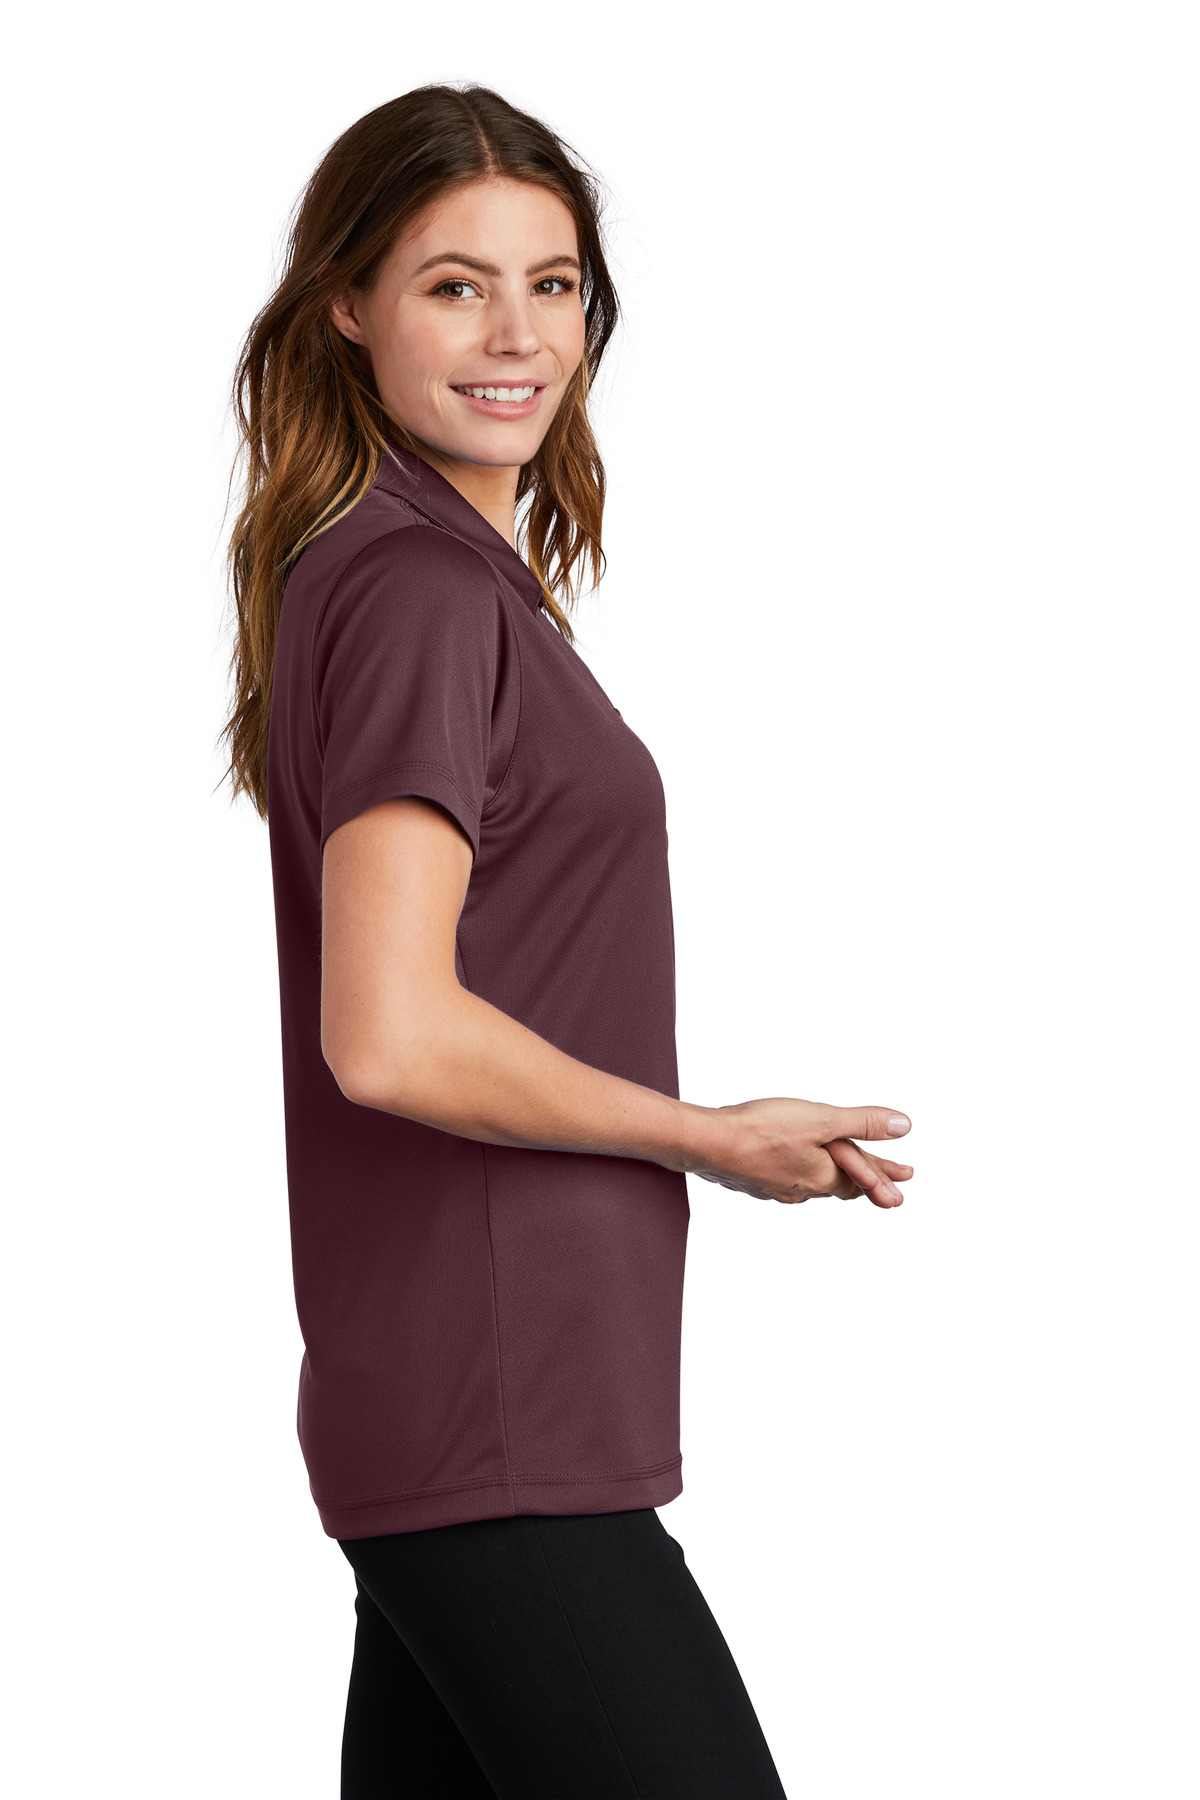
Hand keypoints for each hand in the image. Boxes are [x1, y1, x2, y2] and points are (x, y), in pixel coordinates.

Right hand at [689, 1097, 912, 1207]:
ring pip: (813, 1182)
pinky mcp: (754, 1179)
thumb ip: (862, 1123)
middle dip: (864, 1179)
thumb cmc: (762, 1129)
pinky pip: (788, 1177)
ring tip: (841, 1177)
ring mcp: (776, 1187)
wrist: (707, 1143)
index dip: (886, 1174)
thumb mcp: (822, 1119)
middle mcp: (802, 1188)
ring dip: (832, 1177)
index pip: (863, 1179)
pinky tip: (791, 1168)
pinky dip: (801, 1171)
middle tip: (885, 1184)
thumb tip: (903, 1128)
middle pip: (841, 1185)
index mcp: (823, 1176)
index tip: (905, 1177)